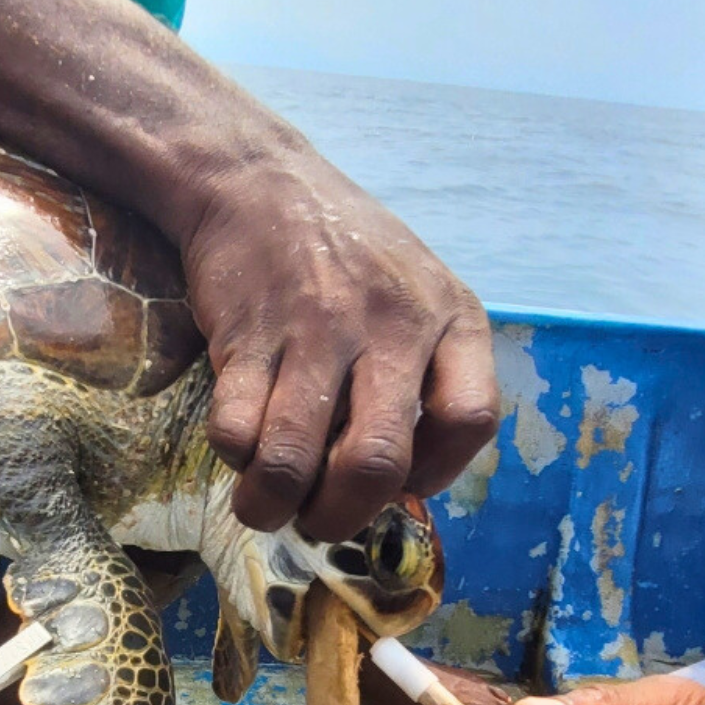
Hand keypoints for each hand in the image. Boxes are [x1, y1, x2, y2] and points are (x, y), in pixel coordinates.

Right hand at [186, 148, 496, 542]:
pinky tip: (239, 443)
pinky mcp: (247, 335)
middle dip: (339, 517)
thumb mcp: (418, 293)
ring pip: (292, 460)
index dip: (435, 473)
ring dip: (270, 506)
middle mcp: (391, 326)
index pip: (471, 420)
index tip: (401, 484)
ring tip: (263, 506)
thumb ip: (428, 372)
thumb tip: (401, 481)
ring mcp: (316, 330)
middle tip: (319, 522)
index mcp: (450, 317)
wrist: (257, 183)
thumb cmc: (347, 253)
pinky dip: (233, 457)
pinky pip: (236, 431)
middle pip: (374, 463)